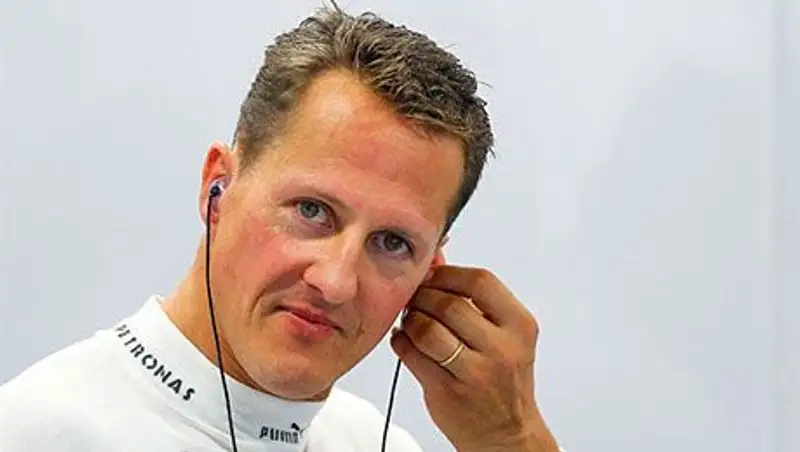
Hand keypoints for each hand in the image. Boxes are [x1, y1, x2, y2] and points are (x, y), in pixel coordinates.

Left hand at [390, 265, 558, 451]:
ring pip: (427, 329)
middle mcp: (502, 348)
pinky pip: (411, 355)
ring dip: (410, 319)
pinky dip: (401, 341)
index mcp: (519, 326)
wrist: (507, 432)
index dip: (448, 274)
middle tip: (415, 299)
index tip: (433, 277)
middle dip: (424, 297)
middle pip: (448, 303)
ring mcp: (476, 373)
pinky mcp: (448, 392)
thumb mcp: (504, 335)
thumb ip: (473, 298)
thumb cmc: (502, 379)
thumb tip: (438, 258)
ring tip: (411, 321)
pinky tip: (405, 340)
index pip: (480, 281)